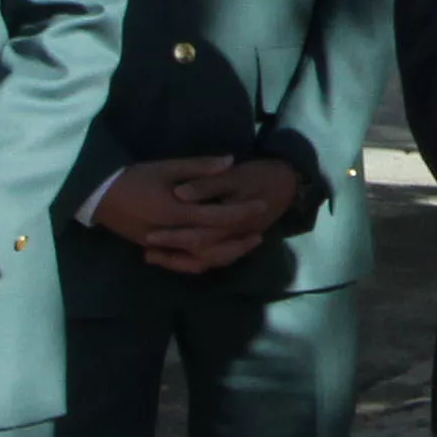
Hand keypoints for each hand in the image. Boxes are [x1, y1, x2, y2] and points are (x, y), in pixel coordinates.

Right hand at [94, 155, 297, 273]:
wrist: (98, 196)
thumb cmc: (134, 177)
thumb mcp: (167, 167)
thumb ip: (200, 167)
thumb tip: (231, 161)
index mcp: (176, 212)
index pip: (217, 217)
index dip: (242, 213)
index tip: (261, 206)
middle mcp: (171, 234)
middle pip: (213, 245)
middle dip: (239, 240)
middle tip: (260, 233)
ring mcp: (161, 246)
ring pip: (199, 260)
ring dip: (224, 255)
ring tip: (243, 246)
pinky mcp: (154, 250)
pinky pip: (182, 263)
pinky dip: (201, 262)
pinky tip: (215, 256)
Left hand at [161, 157, 305, 268]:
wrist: (290, 182)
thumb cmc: (261, 175)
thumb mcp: (234, 175)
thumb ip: (206, 184)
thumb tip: (180, 193)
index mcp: (231, 223)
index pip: (197, 236)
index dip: (172, 238)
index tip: (148, 237)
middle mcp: (234, 239)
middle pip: (200, 254)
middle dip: (172, 255)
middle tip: (146, 251)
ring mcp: (237, 243)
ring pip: (207, 261)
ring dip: (181, 261)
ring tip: (153, 257)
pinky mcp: (237, 243)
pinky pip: (215, 260)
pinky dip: (195, 261)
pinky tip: (178, 256)